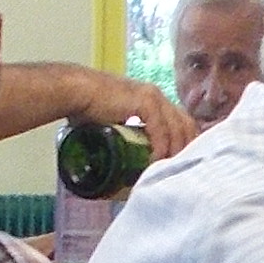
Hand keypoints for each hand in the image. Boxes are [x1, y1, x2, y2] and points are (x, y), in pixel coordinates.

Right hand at [75, 72, 197, 159]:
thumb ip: (125, 136)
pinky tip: (154, 161)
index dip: (184, 141)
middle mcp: (157, 96)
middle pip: (186, 123)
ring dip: (174, 152)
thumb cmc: (87, 108)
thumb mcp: (115, 122)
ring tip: (168, 170)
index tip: (182, 161)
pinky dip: (160, 148)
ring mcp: (153, 97)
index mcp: (152, 98)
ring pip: (177, 128)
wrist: (76, 92)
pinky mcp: (145, 102)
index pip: (180, 120)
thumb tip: (124, 161)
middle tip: (182, 170)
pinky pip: (161, 130)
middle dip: (187, 148)